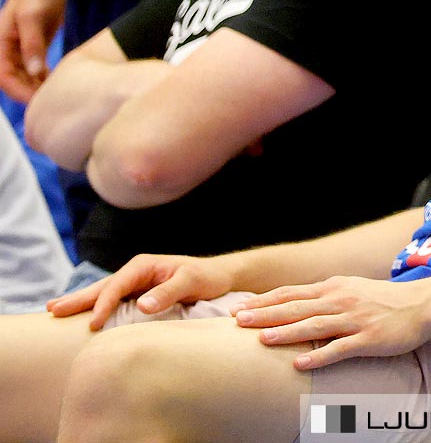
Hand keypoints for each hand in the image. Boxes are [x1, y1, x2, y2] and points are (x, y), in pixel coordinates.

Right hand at [0, 0, 63, 100]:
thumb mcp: (32, 17)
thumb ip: (32, 45)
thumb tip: (35, 72)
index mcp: (0, 44)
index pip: (4, 77)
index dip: (19, 92)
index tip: (39, 101)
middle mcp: (7, 50)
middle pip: (14, 81)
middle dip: (30, 93)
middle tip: (54, 102)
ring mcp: (20, 49)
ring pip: (25, 77)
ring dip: (38, 87)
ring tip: (59, 94)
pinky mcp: (34, 46)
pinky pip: (35, 69)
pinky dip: (44, 77)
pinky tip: (58, 82)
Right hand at [47, 252, 236, 330]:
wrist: (219, 276)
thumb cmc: (208, 277)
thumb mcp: (192, 281)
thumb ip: (169, 292)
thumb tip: (143, 305)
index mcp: (144, 265)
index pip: (117, 286)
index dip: (103, 304)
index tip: (93, 324)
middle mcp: (135, 272)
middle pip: (102, 287)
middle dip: (77, 298)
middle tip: (52, 311)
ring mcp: (135, 283)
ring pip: (102, 293)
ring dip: (80, 302)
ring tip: (53, 310)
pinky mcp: (137, 294)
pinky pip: (111, 301)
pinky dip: (94, 306)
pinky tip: (80, 314)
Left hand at [234, 276, 430, 370]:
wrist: (424, 304)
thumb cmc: (387, 299)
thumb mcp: (354, 288)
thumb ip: (328, 295)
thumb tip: (299, 303)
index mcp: (336, 286)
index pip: (292, 292)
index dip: (264, 301)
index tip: (240, 308)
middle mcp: (342, 300)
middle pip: (297, 307)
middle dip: (265, 314)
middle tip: (238, 321)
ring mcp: (355, 319)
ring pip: (314, 325)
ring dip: (286, 332)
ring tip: (261, 340)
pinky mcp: (368, 338)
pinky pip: (339, 348)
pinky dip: (318, 356)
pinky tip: (300, 364)